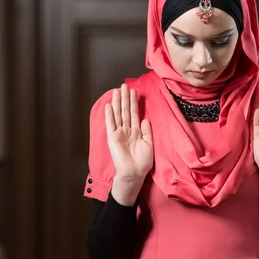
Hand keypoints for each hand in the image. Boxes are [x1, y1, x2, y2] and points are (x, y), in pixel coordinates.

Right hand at [105, 84, 153, 204]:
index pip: (134, 113)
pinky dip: (109, 114)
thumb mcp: (149, 144)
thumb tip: (145, 119)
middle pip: (125, 110)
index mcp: (136, 131)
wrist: (134, 173)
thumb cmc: (142, 162)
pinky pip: (110, 124)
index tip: (133, 91)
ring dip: (117, 102)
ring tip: (117, 90)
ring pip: (118, 114)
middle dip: (125, 98)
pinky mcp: (112, 137)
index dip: (134, 102)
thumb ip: (147, 131)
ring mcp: (119, 133)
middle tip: (124, 85)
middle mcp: (127, 130)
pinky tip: (109, 105)